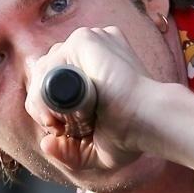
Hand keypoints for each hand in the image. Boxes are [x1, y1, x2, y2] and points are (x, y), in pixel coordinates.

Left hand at [24, 25, 155, 175]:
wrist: (149, 120)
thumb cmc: (132, 134)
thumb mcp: (95, 149)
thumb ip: (69, 151)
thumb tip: (45, 145)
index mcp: (97, 65)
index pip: (55, 79)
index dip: (50, 107)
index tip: (63, 131)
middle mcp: (92, 49)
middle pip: (46, 72)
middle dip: (45, 105)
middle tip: (62, 129)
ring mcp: (89, 41)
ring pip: (44, 69)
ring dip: (44, 101)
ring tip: (64, 121)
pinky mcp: (84, 40)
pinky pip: (49, 65)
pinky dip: (46, 91)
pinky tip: (62, 108)